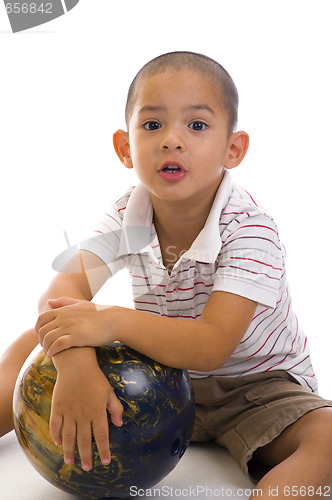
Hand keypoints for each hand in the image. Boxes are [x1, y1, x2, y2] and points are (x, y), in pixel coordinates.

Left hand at [35, 297, 113, 356]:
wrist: (114, 321)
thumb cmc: (99, 314)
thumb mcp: (81, 304)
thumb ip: (65, 302)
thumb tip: (49, 302)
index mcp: (64, 310)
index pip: (41, 319)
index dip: (39, 329)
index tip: (43, 336)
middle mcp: (64, 318)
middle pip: (42, 330)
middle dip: (41, 340)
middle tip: (46, 346)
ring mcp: (70, 327)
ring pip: (48, 338)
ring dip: (46, 347)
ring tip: (49, 352)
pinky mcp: (76, 337)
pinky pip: (57, 345)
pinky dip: (53, 351)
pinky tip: (54, 355)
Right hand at [50, 354, 122, 470]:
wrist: (76, 364)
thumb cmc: (95, 377)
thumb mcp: (109, 391)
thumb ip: (115, 408)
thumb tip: (119, 424)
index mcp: (97, 412)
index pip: (102, 436)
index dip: (104, 450)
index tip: (105, 461)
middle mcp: (83, 415)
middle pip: (84, 441)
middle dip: (86, 456)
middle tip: (86, 468)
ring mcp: (69, 412)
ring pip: (69, 437)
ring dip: (70, 451)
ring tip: (70, 462)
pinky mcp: (58, 407)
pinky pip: (55, 425)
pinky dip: (56, 435)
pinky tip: (58, 443)